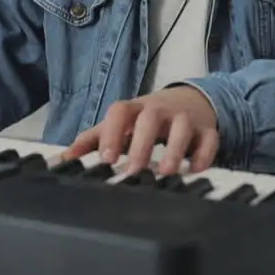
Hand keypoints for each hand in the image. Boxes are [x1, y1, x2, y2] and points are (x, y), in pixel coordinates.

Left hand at [61, 86, 218, 175]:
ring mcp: (184, 118)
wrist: (190, 101)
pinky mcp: (206, 130)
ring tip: (165, 172)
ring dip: (174, 149)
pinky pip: (209, 139)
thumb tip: (65, 158)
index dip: (112, 133)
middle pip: (150, 118)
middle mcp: (159, 110)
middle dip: (141, 144)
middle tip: (132, 171)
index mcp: (135, 109)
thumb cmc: (147, 118)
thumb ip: (94, 139)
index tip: (105, 159)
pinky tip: (194, 170)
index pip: (121, 111)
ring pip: (182, 127)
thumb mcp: (122, 124)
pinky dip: (204, 154)